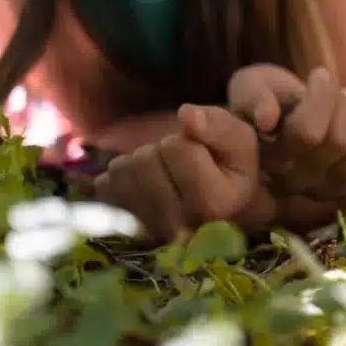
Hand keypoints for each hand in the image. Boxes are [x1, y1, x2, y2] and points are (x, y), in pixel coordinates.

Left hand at [93, 105, 260, 242]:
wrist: (219, 199)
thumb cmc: (231, 165)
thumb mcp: (241, 140)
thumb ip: (219, 125)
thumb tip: (187, 114)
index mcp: (214, 204)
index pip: (178, 148)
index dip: (188, 139)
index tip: (202, 153)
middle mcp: (179, 225)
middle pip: (146, 159)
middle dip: (161, 149)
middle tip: (179, 163)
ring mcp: (147, 230)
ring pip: (123, 169)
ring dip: (140, 160)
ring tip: (163, 171)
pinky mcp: (123, 229)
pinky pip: (104, 184)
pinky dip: (121, 176)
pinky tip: (143, 182)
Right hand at [228, 64, 345, 202]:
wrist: (290, 114)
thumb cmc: (271, 97)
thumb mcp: (251, 86)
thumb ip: (253, 97)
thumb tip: (267, 118)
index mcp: (271, 158)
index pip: (307, 133)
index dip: (322, 97)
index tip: (319, 74)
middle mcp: (300, 183)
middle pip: (340, 141)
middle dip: (342, 103)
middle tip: (333, 90)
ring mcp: (331, 190)